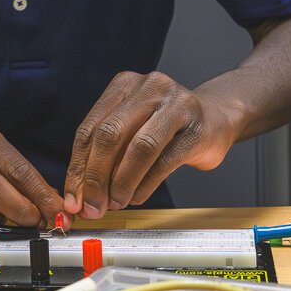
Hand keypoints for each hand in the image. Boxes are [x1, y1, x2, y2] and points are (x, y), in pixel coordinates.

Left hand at [63, 71, 238, 218]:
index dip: (77, 167)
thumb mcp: (131, 128)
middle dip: (96, 177)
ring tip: (115, 203)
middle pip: (110, 135)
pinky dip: (145, 185)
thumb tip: (81, 195)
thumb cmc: (167, 126)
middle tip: (91, 205)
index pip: (90, 129)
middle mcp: (149, 88)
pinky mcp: (196, 130)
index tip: (73, 198)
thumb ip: (105, 155)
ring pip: (139, 147)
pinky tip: (136, 197)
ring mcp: (176, 105)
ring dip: (121, 182)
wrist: (217, 118)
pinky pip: (164, 161)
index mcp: (124, 84)